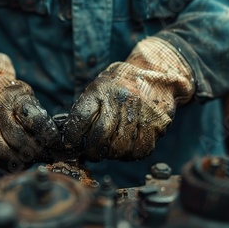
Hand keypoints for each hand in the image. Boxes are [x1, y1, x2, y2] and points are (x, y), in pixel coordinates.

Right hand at [0, 53, 59, 170]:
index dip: (46, 133)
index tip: (54, 141)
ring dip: (20, 160)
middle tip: (44, 154)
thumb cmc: (8, 96)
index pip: (32, 117)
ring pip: (1, 150)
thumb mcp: (26, 95)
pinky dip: (6, 163)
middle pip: (16, 137)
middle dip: (34, 150)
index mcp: (10, 96)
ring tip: (31, 159)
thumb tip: (53, 139)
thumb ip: (37, 113)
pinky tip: (17, 162)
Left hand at [63, 36, 194, 160]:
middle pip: (100, 137)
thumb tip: (71, 139)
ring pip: (120, 148)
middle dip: (93, 151)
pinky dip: (130, 154)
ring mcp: (141, 112)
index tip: (70, 145)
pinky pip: (140, 150)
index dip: (72, 138)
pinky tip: (127, 147)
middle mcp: (122, 100)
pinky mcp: (158, 124)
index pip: (80, 119)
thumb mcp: (99, 87)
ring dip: (112, 154)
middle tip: (92, 153)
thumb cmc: (122, 84)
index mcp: (102, 89)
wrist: (157, 73)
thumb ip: (86, 109)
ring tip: (111, 149)